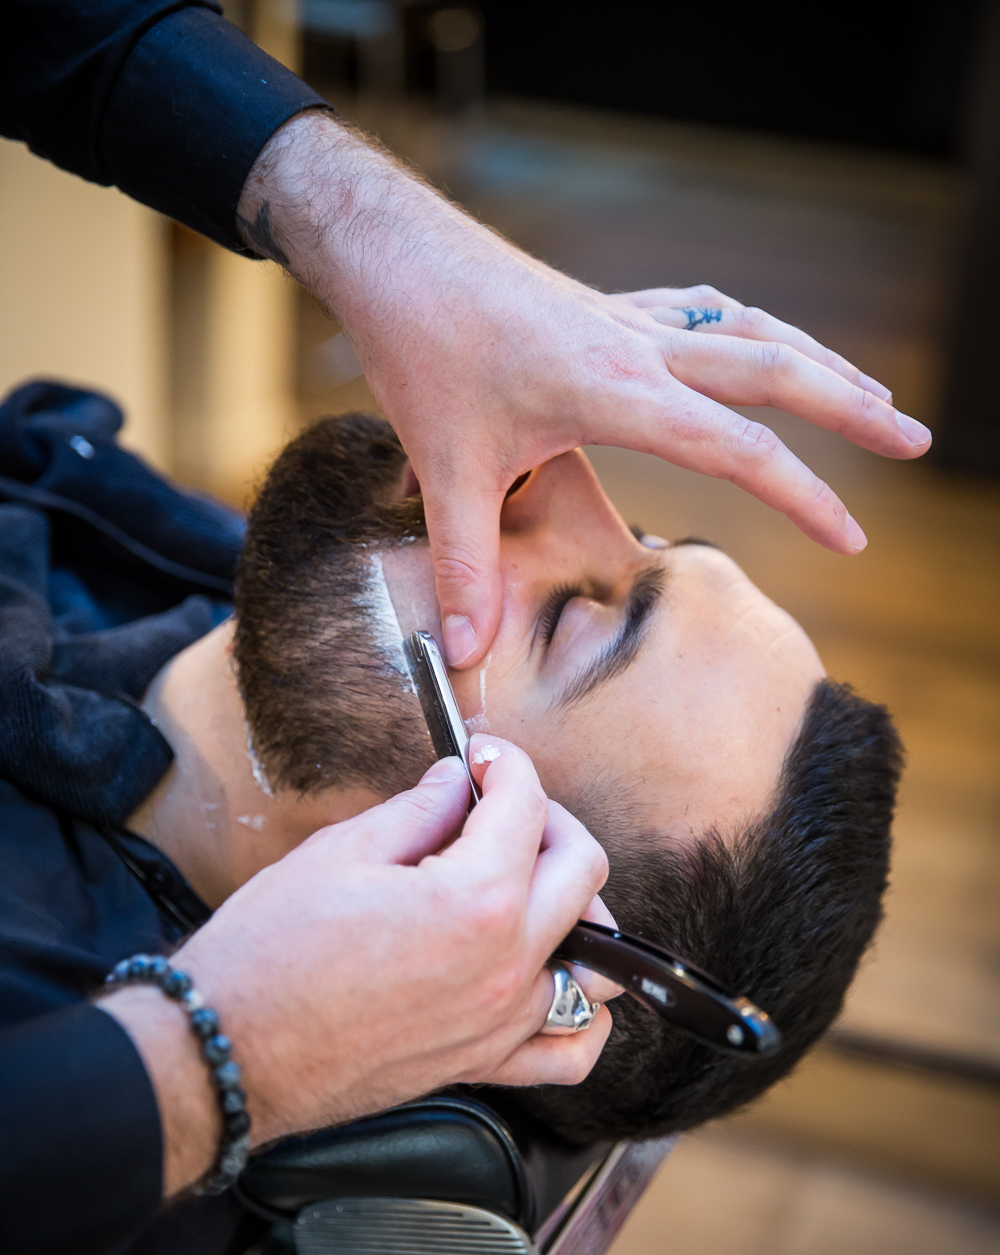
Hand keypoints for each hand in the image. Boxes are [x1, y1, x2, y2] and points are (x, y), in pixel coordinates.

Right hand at [101, 742, 614, 1195]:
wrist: (230, 1050)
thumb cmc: (270, 953)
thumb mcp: (339, 853)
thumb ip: (417, 813)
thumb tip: (455, 785)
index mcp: (476, 900)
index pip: (526, 806)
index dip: (506, 764)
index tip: (482, 758)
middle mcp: (508, 965)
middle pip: (582, 869)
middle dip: (548, 820)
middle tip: (500, 808)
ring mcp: (502, 1022)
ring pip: (597, 960)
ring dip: (577, 910)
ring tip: (528, 887)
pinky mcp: (484, 1065)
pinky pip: (570, 1050)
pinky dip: (581, 1016)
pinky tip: (551, 980)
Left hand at [237, 112, 930, 667]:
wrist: (396, 251)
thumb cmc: (422, 348)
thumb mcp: (443, 467)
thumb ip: (465, 564)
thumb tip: (465, 655)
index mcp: (620, 391)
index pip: (742, 449)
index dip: (808, 497)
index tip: (853, 539)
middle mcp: (642, 348)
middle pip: (778, 368)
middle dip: (854, 409)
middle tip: (916, 440)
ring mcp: (629, 321)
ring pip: (751, 332)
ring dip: (819, 361)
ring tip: (872, 395)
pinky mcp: (608, 309)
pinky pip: (704, 312)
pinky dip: (751, 330)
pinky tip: (763, 342)